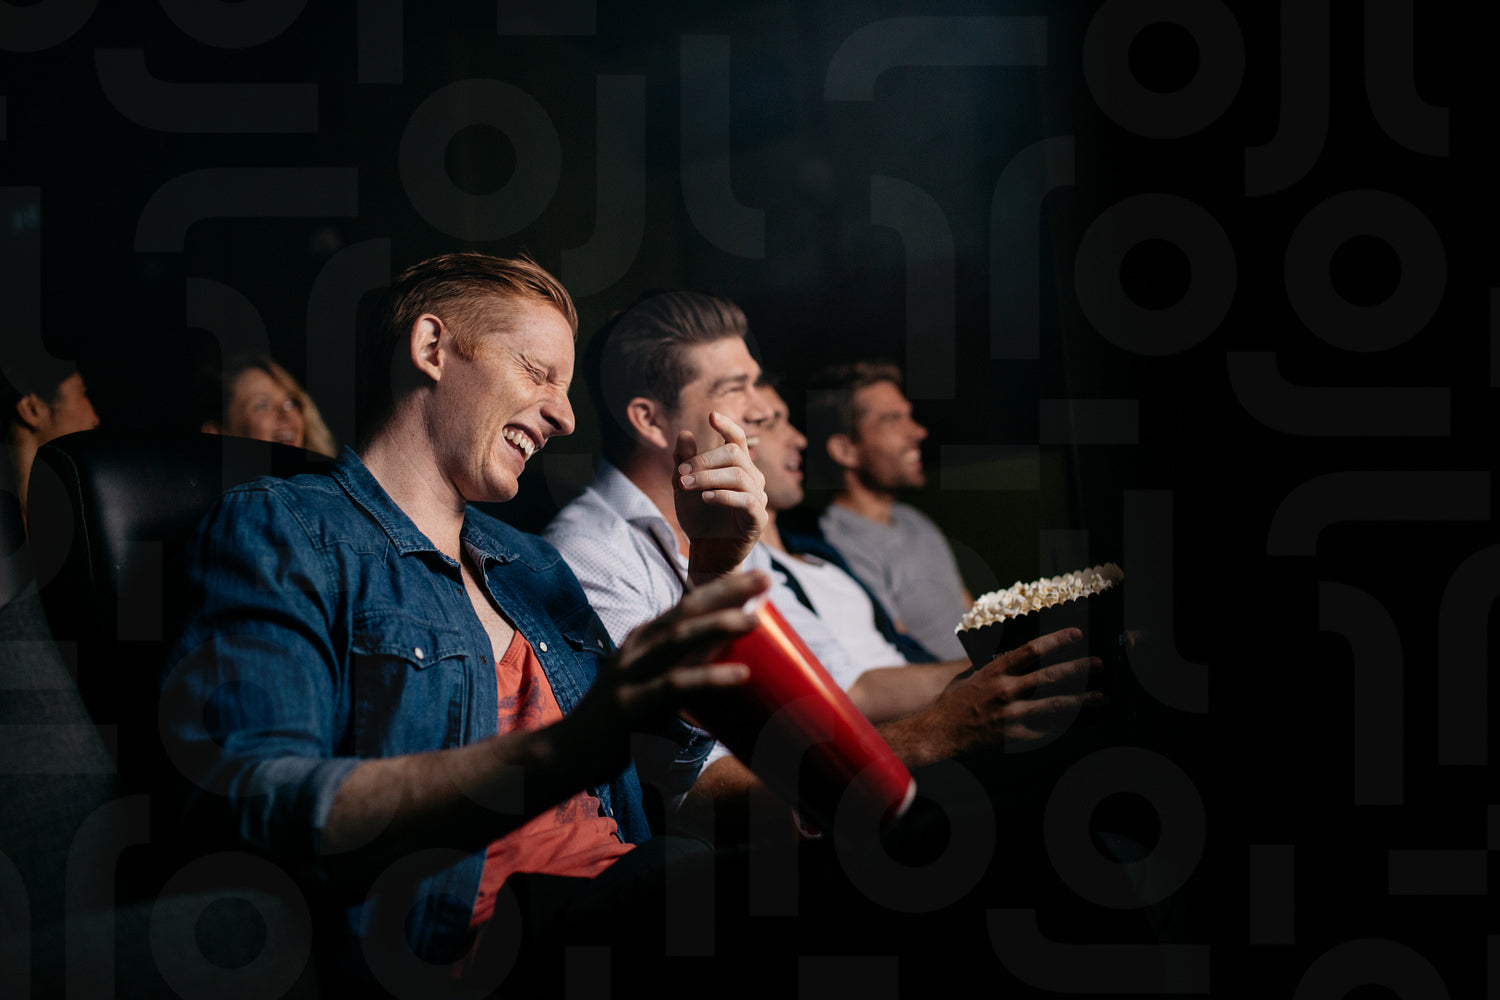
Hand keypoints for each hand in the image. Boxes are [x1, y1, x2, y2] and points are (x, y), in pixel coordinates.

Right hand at [560, 571, 768, 780]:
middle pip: (686, 610)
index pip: (687, 604)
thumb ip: (683, 671)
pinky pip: (675, 686)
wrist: (568, 753)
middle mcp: (636, 648)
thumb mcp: (652, 686)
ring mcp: (630, 674)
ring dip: (718, 625)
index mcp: (643, 640)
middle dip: (727, 592)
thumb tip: (730, 664)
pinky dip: (709, 676)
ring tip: (754, 619)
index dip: (723, 588)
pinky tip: (740, 674)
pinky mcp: (629, 705)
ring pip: (678, 639)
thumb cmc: (619, 723)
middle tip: (766, 578)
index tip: (758, 577)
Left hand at [673, 410, 767, 583]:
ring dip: (708, 478)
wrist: (706, 552)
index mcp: (738, 466)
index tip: (711, 415)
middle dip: (704, 460)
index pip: (738, 439)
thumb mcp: (683, 487)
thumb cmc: (698, 517)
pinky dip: (724, 496)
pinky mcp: (758, 519)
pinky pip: (746, 501)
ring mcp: (759, 498)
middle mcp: (753, 478)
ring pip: (739, 476)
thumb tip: (684, 433)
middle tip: (681, 472)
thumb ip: (683, 462)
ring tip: (685, 485)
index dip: (727, 425)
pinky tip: (705, 498)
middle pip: (735, 454)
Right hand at [897, 627, 1102, 764]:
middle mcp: (1005, 691)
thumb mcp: (972, 674)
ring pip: (1054, 706)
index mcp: (995, 670)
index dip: (1056, 640)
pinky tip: (1082, 722)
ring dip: (1081, 701)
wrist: (941, 732)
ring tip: (1102, 697)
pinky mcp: (1015, 735)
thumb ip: (996, 664)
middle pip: (1050, 677)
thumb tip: (1019, 653)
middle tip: (1099, 664)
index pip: (1031, 650)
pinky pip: (1046, 730)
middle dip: (1078, 669)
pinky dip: (1065, 726)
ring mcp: (1011, 715)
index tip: (1076, 634)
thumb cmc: (955, 700)